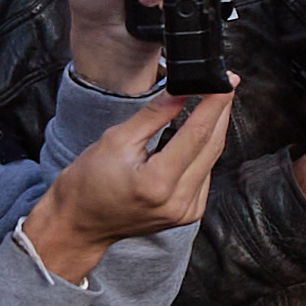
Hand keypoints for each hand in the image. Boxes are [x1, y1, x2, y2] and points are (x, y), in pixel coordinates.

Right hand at [21, 90, 232, 277]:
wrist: (79, 222)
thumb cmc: (88, 183)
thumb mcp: (116, 139)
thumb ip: (155, 115)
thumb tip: (182, 91)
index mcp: (157, 183)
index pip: (198, 135)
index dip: (214, 105)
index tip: (225, 82)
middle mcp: (178, 202)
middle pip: (212, 147)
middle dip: (220, 113)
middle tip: (223, 85)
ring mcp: (186, 211)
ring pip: (212, 160)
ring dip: (212, 131)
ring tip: (207, 105)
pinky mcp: (189, 213)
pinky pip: (204, 174)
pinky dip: (201, 153)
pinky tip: (192, 138)